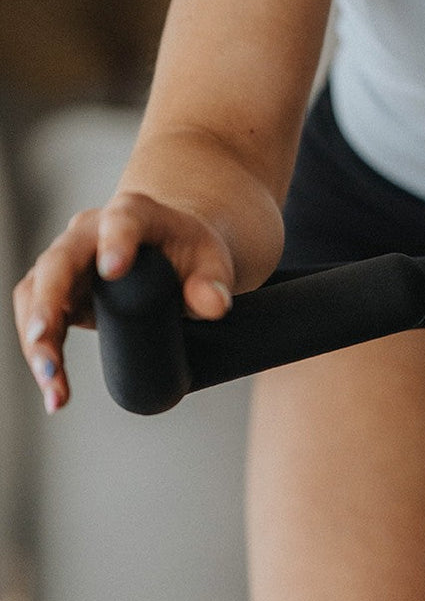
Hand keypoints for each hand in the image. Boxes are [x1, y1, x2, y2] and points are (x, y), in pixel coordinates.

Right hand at [12, 192, 234, 412]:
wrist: (173, 256)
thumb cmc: (192, 254)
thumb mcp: (211, 262)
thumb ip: (214, 282)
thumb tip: (213, 306)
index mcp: (134, 213)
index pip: (121, 219)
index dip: (116, 241)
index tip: (113, 270)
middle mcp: (90, 231)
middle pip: (60, 260)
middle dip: (49, 301)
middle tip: (46, 336)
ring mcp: (68, 259)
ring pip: (37, 292)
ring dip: (37, 338)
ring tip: (52, 381)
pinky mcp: (56, 290)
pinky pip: (35, 316)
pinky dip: (38, 351)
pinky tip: (52, 387)